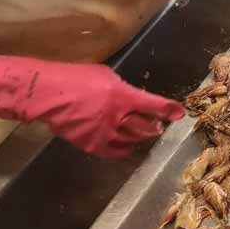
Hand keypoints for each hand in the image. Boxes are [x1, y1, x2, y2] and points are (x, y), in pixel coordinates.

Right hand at [0, 55, 183, 158]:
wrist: (49, 95)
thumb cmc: (78, 78)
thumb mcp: (106, 76)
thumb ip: (123, 89)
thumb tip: (133, 98)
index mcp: (122, 95)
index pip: (153, 105)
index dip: (169, 109)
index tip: (180, 114)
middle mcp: (116, 116)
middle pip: (145, 127)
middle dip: (156, 126)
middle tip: (160, 125)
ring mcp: (103, 132)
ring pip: (131, 140)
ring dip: (141, 137)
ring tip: (144, 134)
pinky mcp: (90, 144)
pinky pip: (114, 151)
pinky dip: (123, 149)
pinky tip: (126, 146)